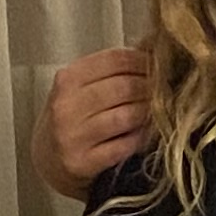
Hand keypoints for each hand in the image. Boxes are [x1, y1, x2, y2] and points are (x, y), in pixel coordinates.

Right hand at [36, 45, 152, 198]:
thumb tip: (153, 53)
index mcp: (68, 79)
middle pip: (124, 87)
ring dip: (149, 113)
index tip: (160, 65)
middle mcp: (67, 106)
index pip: (115, 59)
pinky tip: (147, 134)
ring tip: (161, 111)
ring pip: (126, 116)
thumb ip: (109, 71)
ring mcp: (73, 136)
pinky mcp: (82, 163)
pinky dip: (141, 138)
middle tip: (168, 90)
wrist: (48, 159)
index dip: (144, 60)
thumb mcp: (79, 88)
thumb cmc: (71, 117)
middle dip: (151, 87)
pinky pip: (124, 146)